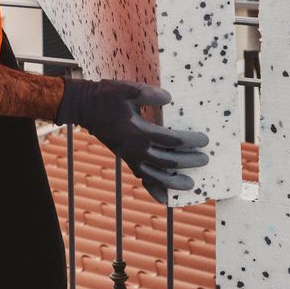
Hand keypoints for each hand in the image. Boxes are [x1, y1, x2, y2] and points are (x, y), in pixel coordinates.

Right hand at [56, 78, 210, 200]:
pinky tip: (164, 199)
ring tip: (191, 184)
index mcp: (138, 132)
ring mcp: (130, 157)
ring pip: (156, 176)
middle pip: (168, 162)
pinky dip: (153, 189)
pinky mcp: (126, 159)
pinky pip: (142, 177)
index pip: (172, 140)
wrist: (84, 108)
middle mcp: (135, 149)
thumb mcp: (128, 89)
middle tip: (205, 160)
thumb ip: (149, 93)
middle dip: (188, 162)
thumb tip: (169, 98)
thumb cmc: (107, 96)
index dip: (190, 141)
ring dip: (174, 182)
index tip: (205, 140)